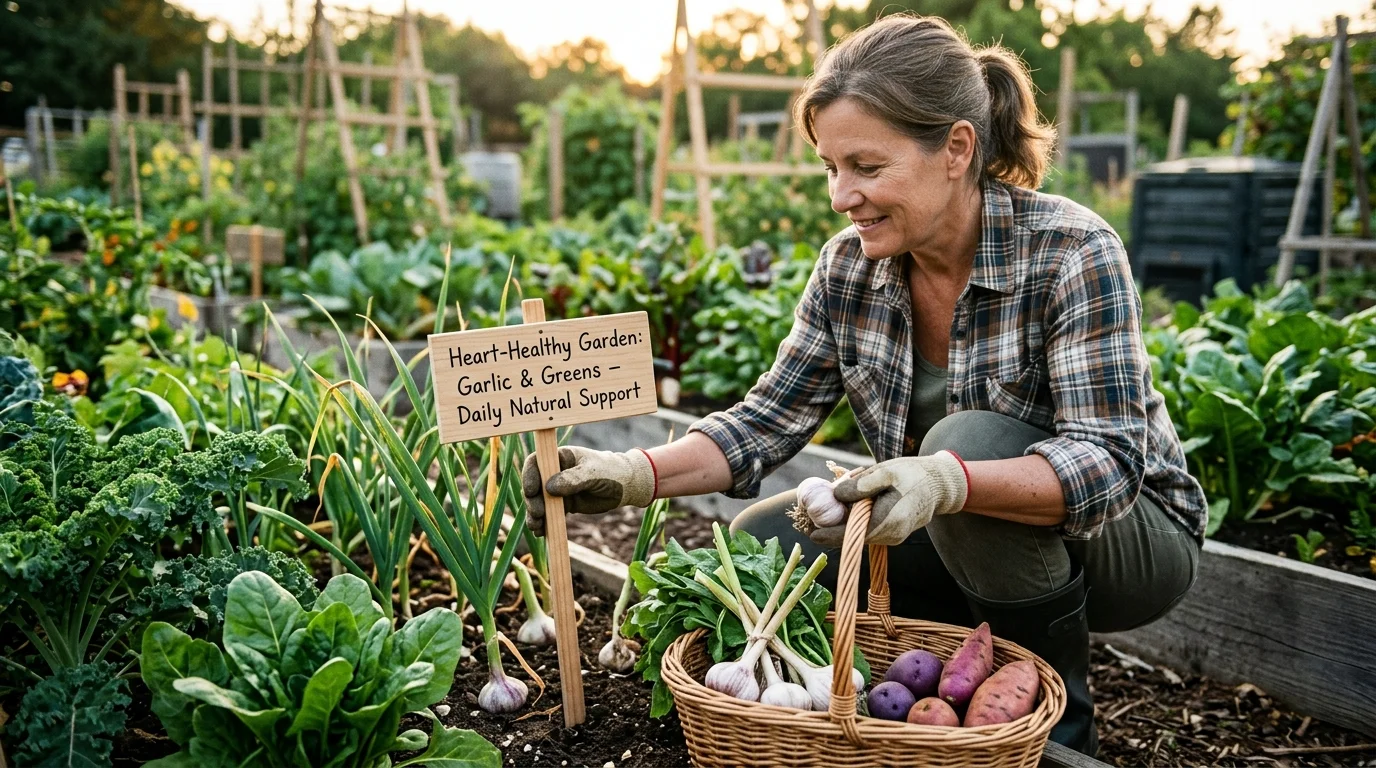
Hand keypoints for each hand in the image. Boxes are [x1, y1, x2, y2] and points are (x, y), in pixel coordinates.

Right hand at [521, 446, 655, 535]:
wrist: (625, 486)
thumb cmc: (610, 472)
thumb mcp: (593, 473)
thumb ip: (573, 479)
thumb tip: (549, 487)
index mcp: (561, 457)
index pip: (537, 462)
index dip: (529, 475)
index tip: (530, 491)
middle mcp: (555, 472)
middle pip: (534, 485)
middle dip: (532, 500)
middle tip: (537, 514)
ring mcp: (558, 489)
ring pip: (539, 501)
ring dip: (535, 515)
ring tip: (537, 527)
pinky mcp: (563, 504)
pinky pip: (549, 513)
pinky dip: (544, 523)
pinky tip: (541, 532)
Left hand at [809, 451, 967, 547]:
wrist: (939, 484)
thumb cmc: (913, 475)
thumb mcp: (886, 472)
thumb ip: (861, 484)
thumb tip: (836, 495)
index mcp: (889, 521)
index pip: (852, 535)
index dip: (829, 534)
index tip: (810, 532)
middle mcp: (890, 535)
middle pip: (853, 536)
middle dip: (833, 525)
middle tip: (813, 511)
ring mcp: (892, 537)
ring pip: (859, 532)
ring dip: (845, 520)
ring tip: (836, 498)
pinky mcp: (892, 533)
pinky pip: (867, 529)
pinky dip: (856, 519)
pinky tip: (852, 502)